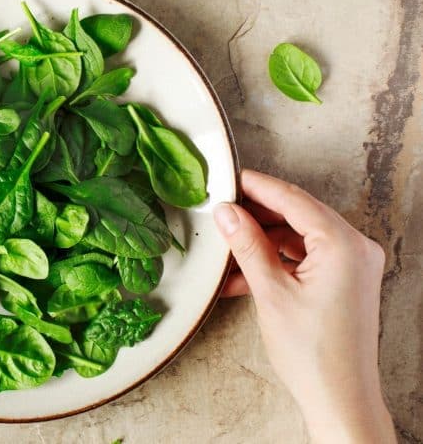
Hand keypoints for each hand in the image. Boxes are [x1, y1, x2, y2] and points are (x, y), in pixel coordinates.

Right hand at [214, 170, 393, 443]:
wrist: (339, 398)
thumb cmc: (313, 352)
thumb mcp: (270, 292)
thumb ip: (247, 245)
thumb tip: (227, 213)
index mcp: (343, 244)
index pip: (293, 200)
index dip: (257, 187)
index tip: (229, 180)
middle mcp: (355, 248)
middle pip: (298, 215)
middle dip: (257, 215)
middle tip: (222, 212)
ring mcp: (353, 265)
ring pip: (299, 237)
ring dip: (263, 242)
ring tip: (227, 250)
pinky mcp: (345, 281)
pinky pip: (306, 257)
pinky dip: (276, 261)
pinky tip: (243, 275)